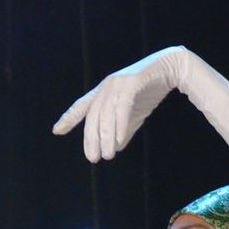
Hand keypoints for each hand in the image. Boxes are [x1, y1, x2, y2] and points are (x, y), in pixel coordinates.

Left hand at [53, 46, 193, 161]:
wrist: (171, 69)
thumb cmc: (150, 90)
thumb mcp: (135, 113)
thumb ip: (124, 130)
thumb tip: (115, 148)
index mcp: (103, 91)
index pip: (82, 106)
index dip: (70, 118)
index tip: (57, 131)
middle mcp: (106, 87)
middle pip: (93, 115)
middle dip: (91, 138)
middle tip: (93, 158)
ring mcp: (118, 84)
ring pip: (106, 114)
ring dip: (106, 137)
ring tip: (108, 155)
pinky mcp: (131, 84)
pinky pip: (122, 108)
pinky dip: (120, 125)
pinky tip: (119, 141)